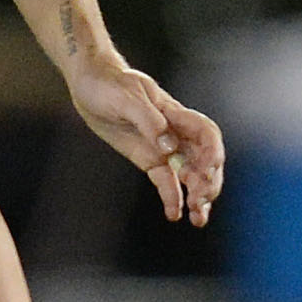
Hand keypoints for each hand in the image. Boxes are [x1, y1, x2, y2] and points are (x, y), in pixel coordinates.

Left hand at [67, 54, 224, 226]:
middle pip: (204, 159)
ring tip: (198, 218)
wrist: (89, 83)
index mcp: (176, 113)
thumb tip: (170, 147)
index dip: (211, 153)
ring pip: (190, 173)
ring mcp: (163, 147)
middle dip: (208, 181)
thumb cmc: (110, 83)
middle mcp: (175, 132)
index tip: (206, 171)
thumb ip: (150, 121)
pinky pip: (165, 180)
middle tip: (201, 202)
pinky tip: (175, 214)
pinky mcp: (148, 158)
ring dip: (198, 195)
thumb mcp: (127, 97)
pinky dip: (172, 196)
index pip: (206, 134)